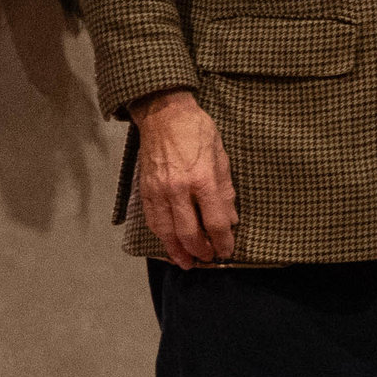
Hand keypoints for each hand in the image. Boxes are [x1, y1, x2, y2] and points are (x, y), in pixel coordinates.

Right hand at [132, 92, 238, 266]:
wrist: (163, 114)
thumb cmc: (197, 131)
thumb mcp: (221, 157)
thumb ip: (226, 191)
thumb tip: (231, 219)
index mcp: (202, 179)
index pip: (214, 222)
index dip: (223, 241)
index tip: (227, 251)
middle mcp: (178, 189)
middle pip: (189, 233)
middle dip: (201, 251)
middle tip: (209, 259)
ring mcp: (159, 191)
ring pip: (166, 232)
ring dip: (177, 251)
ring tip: (187, 262)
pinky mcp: (145, 190)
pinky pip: (153, 220)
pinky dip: (161, 236)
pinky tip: (169, 243)